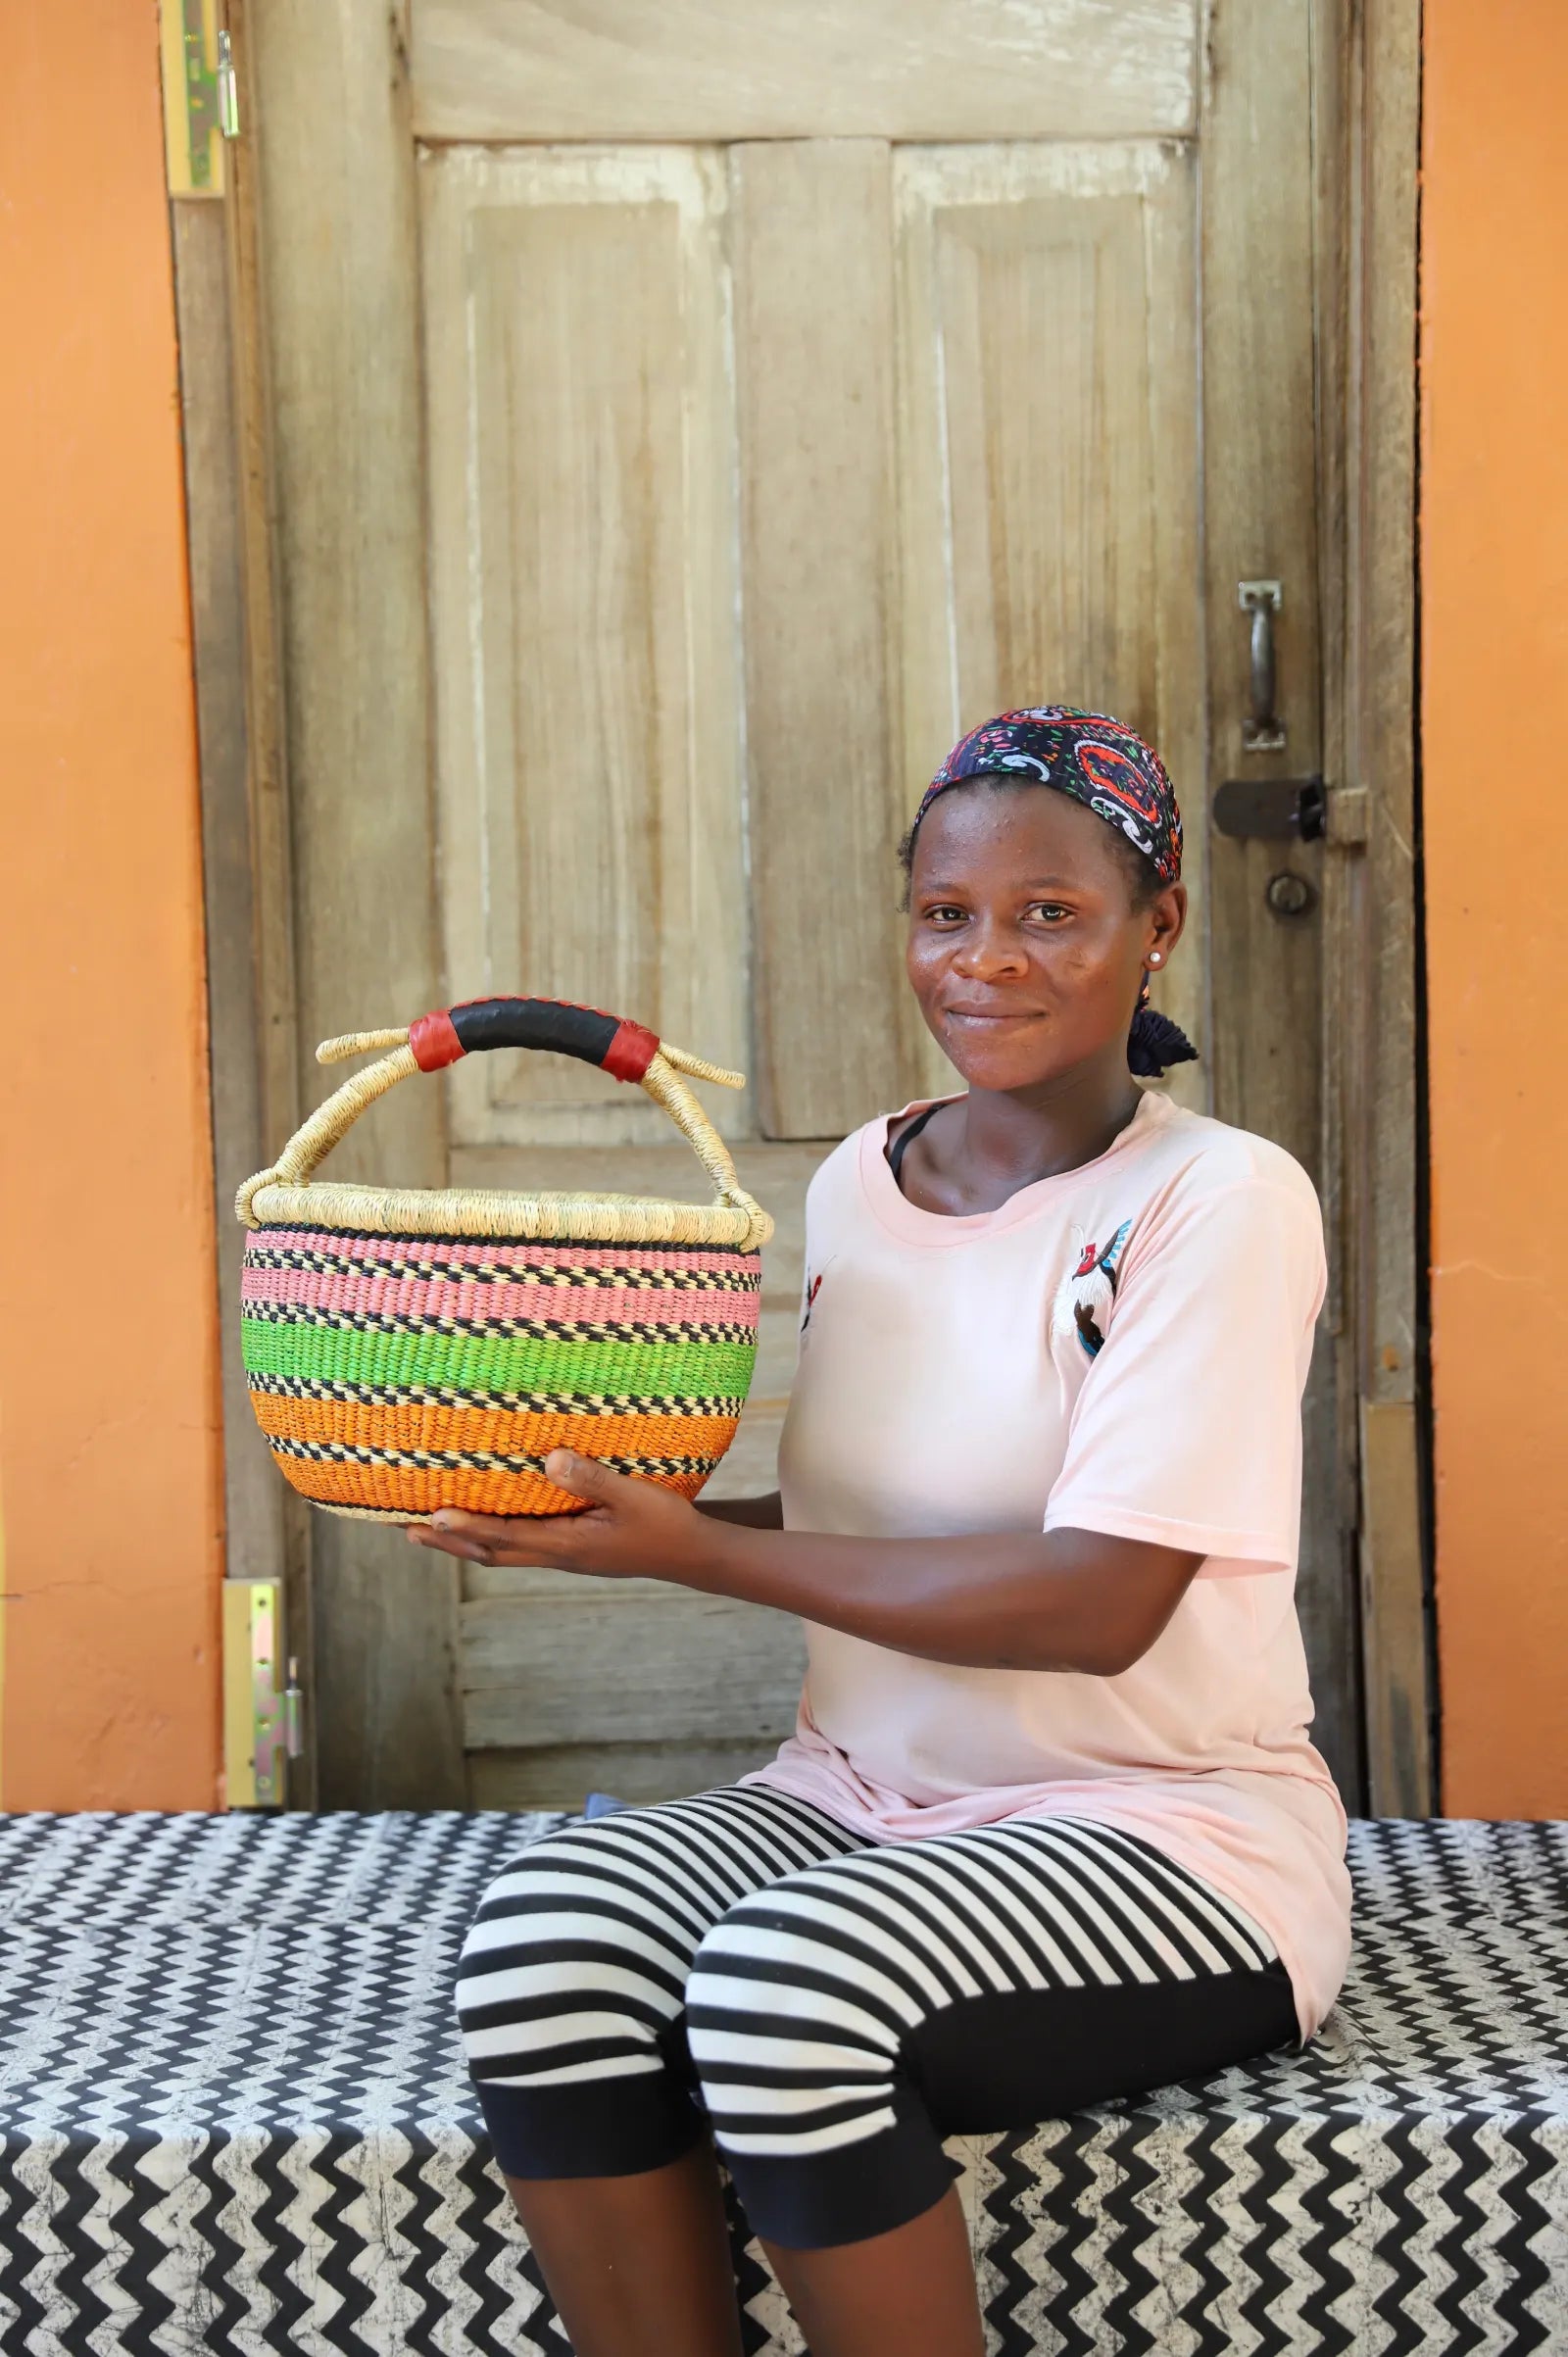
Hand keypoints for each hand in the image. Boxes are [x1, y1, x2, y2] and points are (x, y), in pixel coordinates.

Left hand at [405, 1449, 719, 1584]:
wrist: (693, 1555)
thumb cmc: (666, 1523)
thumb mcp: (633, 1496)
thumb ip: (592, 1478)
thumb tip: (551, 1458)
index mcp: (568, 1546)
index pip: (505, 1537)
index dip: (467, 1528)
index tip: (433, 1517)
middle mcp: (558, 1556)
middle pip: (490, 1553)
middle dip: (449, 1542)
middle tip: (406, 1530)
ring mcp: (564, 1556)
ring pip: (502, 1552)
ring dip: (463, 1542)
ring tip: (427, 1529)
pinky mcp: (573, 1550)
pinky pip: (519, 1546)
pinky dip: (490, 1537)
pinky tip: (485, 1524)